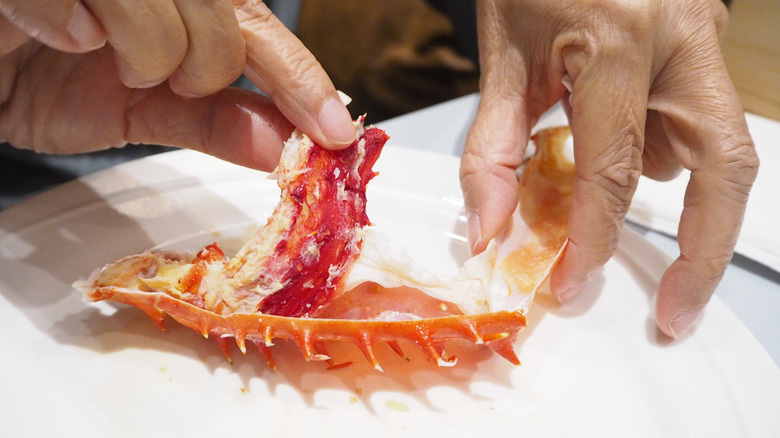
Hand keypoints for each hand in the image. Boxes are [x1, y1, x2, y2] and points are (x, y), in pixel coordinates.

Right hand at [0, 0, 354, 169]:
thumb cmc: (43, 76)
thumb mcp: (145, 109)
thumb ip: (220, 122)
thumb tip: (290, 146)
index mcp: (179, 0)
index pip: (261, 30)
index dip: (301, 80)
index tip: (334, 131)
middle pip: (226, 18)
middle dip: (203, 69)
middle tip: (158, 79)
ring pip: (166, 7)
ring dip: (145, 56)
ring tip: (106, 60)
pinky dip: (76, 27)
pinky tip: (63, 36)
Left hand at [460, 0, 758, 336]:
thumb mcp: (501, 58)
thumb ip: (494, 150)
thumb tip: (491, 230)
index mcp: (622, 38)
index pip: (615, 169)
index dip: (594, 238)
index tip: (573, 282)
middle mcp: (682, 38)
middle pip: (724, 166)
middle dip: (705, 251)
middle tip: (677, 311)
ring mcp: (703, 36)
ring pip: (722, 145)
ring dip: (687, 202)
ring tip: (629, 230)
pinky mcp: (702, 41)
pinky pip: (699, 118)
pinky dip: (668, 156)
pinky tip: (623, 160)